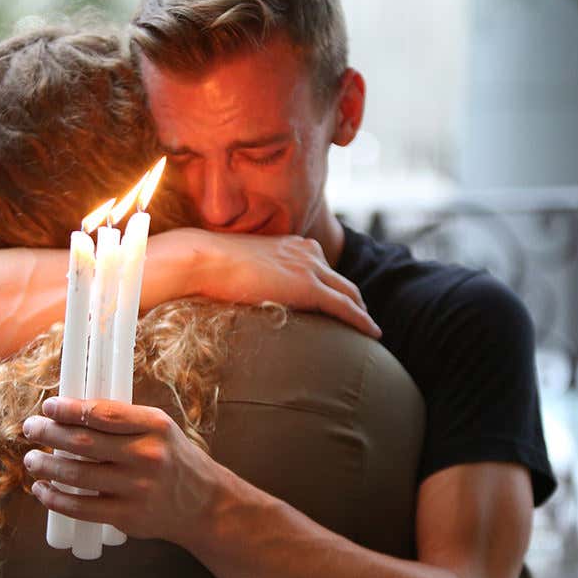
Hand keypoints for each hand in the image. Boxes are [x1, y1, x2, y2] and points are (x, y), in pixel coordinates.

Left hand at [21, 396, 227, 545]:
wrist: (203, 505)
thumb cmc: (173, 460)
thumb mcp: (160, 429)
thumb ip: (122, 420)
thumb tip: (70, 412)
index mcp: (155, 426)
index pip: (103, 413)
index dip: (69, 409)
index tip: (48, 406)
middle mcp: (147, 456)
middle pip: (84, 442)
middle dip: (49, 433)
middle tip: (30, 428)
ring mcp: (136, 489)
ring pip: (77, 474)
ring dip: (46, 465)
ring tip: (31, 459)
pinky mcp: (127, 516)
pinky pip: (81, 507)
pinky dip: (55, 498)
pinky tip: (41, 489)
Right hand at [153, 228, 380, 337]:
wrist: (204, 260)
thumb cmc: (208, 265)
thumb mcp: (237, 267)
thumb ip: (250, 276)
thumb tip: (241, 291)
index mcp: (289, 244)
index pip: (320, 266)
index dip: (332, 285)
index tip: (338, 300)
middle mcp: (305, 251)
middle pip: (340, 278)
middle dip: (353, 298)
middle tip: (362, 317)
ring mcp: (309, 268)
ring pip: (349, 292)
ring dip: (361, 311)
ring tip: (370, 328)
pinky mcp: (308, 287)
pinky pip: (344, 306)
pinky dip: (362, 320)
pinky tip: (373, 333)